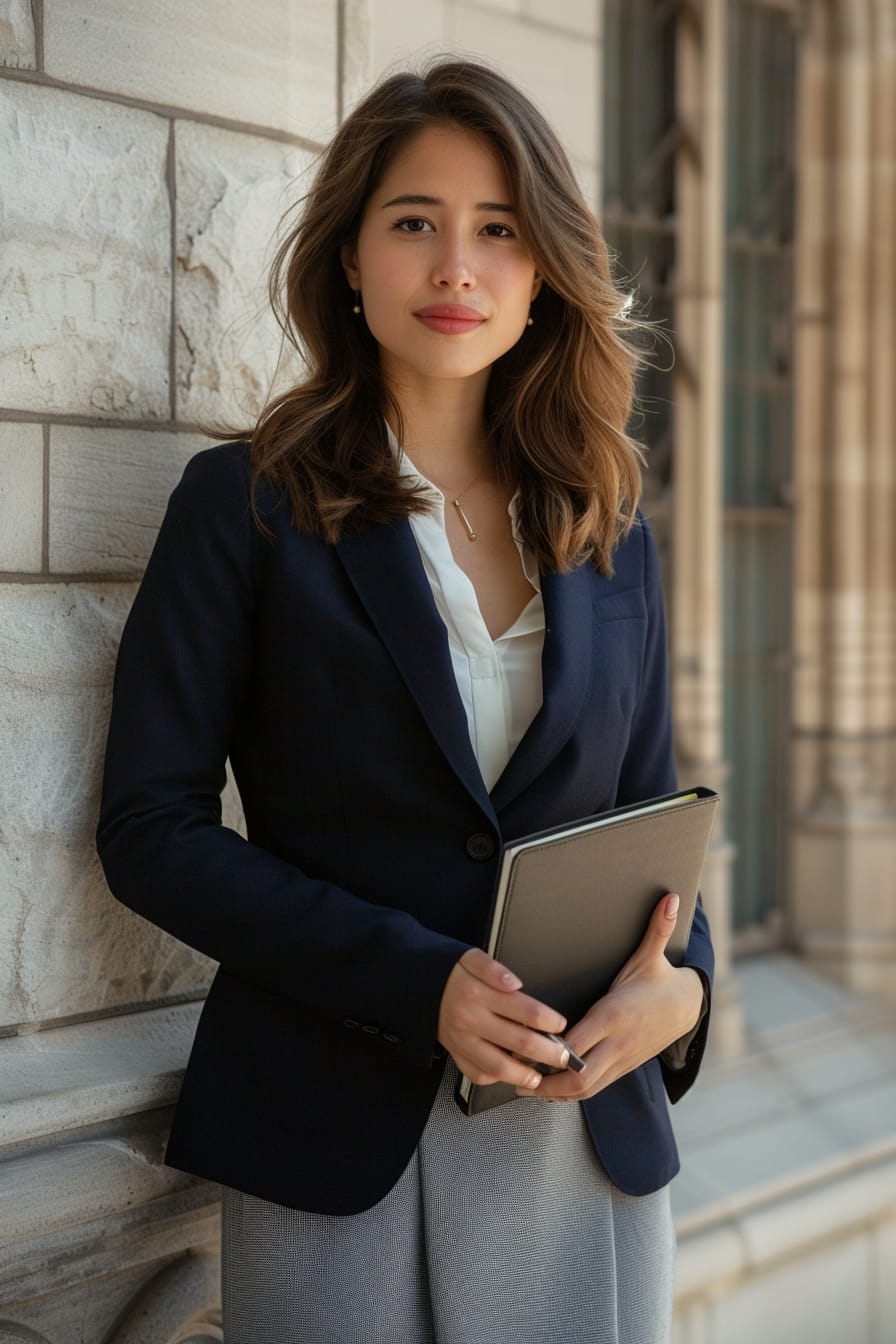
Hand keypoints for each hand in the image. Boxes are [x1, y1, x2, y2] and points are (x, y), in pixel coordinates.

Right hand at [438, 947, 569, 1090]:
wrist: (414, 988)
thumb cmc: (449, 973)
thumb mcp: (470, 957)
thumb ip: (494, 968)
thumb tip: (515, 983)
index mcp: (478, 994)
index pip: (525, 1012)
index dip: (550, 1021)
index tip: (561, 1024)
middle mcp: (470, 1021)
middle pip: (519, 1043)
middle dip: (549, 1053)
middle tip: (566, 1057)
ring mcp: (462, 1042)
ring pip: (499, 1067)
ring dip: (525, 1074)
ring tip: (541, 1075)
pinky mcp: (455, 1054)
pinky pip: (477, 1074)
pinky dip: (497, 1079)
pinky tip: (512, 1075)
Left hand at [515, 893, 704, 1101]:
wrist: (688, 1009)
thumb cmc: (660, 980)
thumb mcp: (654, 954)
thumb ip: (657, 928)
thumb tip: (672, 898)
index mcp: (615, 1014)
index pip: (580, 1039)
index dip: (552, 1048)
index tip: (525, 1046)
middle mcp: (617, 1043)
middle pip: (580, 1075)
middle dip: (547, 1081)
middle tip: (514, 1075)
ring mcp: (620, 1060)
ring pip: (586, 1089)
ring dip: (554, 1092)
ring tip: (522, 1086)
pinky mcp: (622, 1068)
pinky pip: (594, 1089)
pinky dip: (569, 1092)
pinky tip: (547, 1087)